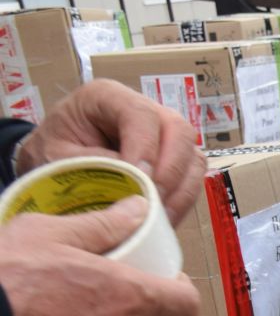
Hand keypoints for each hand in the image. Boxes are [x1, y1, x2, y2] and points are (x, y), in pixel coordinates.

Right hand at [0, 199, 201, 315]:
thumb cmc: (5, 279)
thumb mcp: (48, 232)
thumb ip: (102, 224)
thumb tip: (138, 210)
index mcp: (129, 296)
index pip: (186, 305)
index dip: (180, 291)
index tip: (165, 279)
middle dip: (145, 310)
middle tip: (116, 289)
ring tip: (77, 307)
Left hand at [16, 81, 204, 223]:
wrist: (50, 162)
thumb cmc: (50, 154)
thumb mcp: (58, 157)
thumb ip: (94, 165)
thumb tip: (136, 184)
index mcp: (107, 97)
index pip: (141, 114)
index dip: (146, 147)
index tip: (141, 178)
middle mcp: (143, 110)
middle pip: (179, 131)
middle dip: (172, 170)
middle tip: (155, 202)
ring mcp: (163, 134)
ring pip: (193, 156)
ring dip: (182, 190)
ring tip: (161, 218)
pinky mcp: (173, 159)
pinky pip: (192, 178)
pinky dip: (182, 200)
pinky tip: (164, 218)